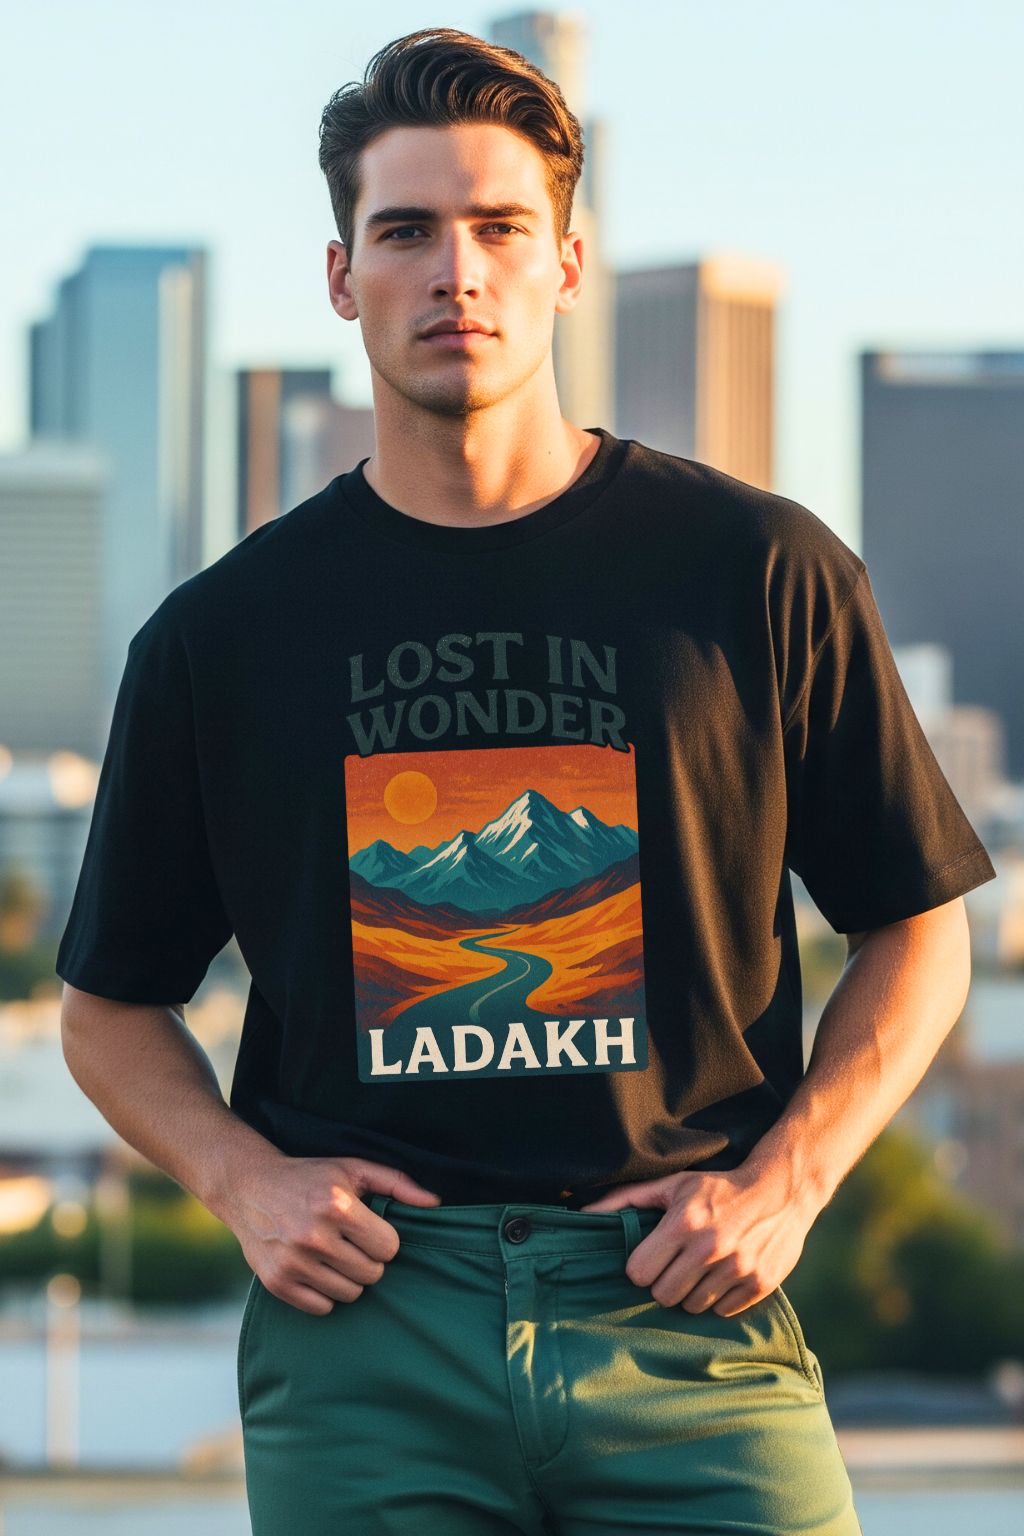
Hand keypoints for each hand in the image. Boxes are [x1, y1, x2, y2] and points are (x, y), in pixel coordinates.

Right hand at [224, 1152, 441, 1315]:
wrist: (250, 1187)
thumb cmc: (311, 1177)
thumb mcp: (353, 1169)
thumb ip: (397, 1184)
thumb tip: (435, 1203)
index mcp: (336, 1205)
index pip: (388, 1248)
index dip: (383, 1240)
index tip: (368, 1230)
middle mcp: (314, 1236)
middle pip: (372, 1274)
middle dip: (368, 1259)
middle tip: (350, 1242)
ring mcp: (293, 1263)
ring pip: (351, 1294)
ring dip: (349, 1277)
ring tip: (333, 1254)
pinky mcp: (278, 1284)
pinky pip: (323, 1308)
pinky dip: (326, 1293)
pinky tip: (316, 1269)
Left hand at [578, 1160, 818, 1316]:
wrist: (781, 1191)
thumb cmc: (718, 1188)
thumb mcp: (673, 1185)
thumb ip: (627, 1199)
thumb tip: (583, 1214)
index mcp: (684, 1222)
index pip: (639, 1273)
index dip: (642, 1267)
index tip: (651, 1259)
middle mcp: (710, 1247)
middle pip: (663, 1295)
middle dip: (665, 1283)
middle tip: (676, 1266)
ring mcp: (737, 1268)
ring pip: (692, 1307)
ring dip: (692, 1292)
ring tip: (702, 1269)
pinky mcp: (759, 1284)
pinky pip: (722, 1311)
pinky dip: (720, 1299)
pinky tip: (724, 1275)